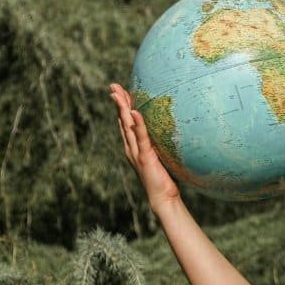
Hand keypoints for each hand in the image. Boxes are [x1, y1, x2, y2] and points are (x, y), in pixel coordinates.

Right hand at [109, 83, 180, 209]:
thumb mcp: (162, 156)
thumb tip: (172, 130)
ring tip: (118, 94)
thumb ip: (161, 144)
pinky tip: (136, 112)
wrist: (163, 198)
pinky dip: (138, 124)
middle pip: (123, 120)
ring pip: (127, 126)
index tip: (120, 91)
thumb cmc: (165, 178)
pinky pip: (142, 138)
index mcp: (135, 146)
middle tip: (113, 86)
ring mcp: (137, 152)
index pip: (127, 122)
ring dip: (123, 109)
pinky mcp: (145, 157)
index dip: (123, 106)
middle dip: (118, 103)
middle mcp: (132, 147)